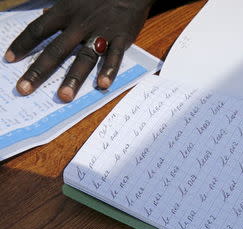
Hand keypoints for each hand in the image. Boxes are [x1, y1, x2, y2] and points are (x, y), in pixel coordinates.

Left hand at [4, 0, 154, 101]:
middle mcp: (80, 24)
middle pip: (56, 50)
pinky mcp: (121, 39)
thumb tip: (43, 15)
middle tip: (25, 89)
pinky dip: (108, 71)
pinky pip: (114, 57)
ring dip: (73, 78)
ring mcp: (101, 33)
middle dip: (39, 71)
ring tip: (64, 96)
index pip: (38, 30)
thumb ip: (59, 9)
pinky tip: (102, 85)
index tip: (10, 59)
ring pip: (84, 58)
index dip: (23, 44)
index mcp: (66, 11)